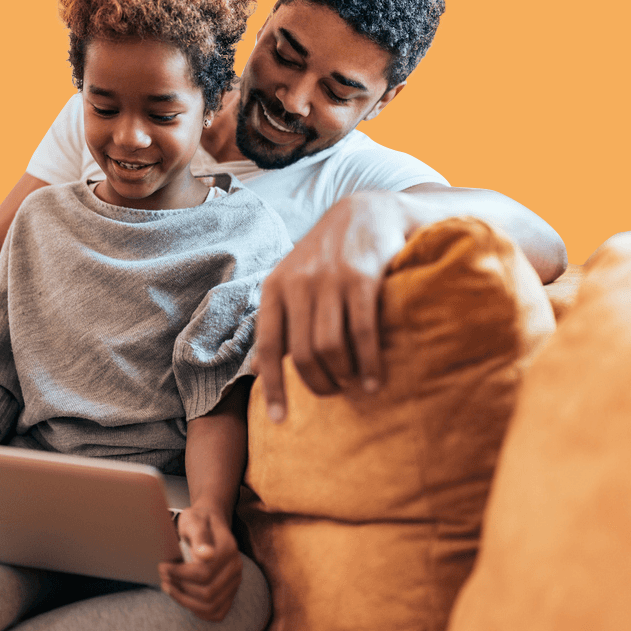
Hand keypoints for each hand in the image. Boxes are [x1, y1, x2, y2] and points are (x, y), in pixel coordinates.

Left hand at [158, 505, 242, 621]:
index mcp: (228, 549)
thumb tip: (206, 555)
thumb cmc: (198, 521)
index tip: (163, 566)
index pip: (203, 573)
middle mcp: (236, 567)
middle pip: (207, 593)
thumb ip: (199, 536)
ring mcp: (235, 581)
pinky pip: (218, 612)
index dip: (179, 574)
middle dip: (180, 589)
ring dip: (185, 601)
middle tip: (164, 578)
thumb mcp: (194, 520)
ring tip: (170, 588)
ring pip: (211, 606)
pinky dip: (199, 612)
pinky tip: (184, 599)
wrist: (209, 523)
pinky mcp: (231, 591)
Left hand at [254, 190, 410, 421]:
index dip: (273, 387)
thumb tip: (256, 370)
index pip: (268, 347)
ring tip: (357, 388)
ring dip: (345, 376)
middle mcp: (298, 282)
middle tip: (334, 395)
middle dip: (319, 384)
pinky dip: (368, 362)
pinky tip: (374, 380)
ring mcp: (330, 279)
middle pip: (303, 354)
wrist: (368, 210)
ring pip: (331, 347)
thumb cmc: (328, 254)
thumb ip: (279, 321)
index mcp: (275, 286)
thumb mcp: (294, 279)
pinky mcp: (363, 276)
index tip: (279, 421)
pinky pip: (362, 332)